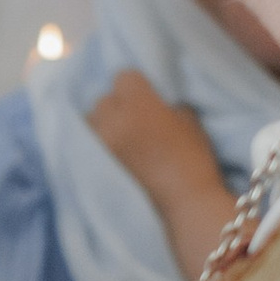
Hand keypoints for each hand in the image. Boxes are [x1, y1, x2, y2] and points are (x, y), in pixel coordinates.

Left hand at [84, 73, 235, 280]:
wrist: (184, 203)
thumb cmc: (193, 159)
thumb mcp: (189, 120)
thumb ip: (165, 104)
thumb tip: (153, 101)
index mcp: (137, 104)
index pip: (123, 77)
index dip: (137, 87)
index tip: (146, 97)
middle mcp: (112, 120)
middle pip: (104, 99)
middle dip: (118, 105)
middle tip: (134, 120)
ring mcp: (99, 143)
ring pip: (91, 120)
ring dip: (103, 124)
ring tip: (119, 138)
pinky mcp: (92, 165)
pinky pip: (86, 143)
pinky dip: (96, 144)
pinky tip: (111, 152)